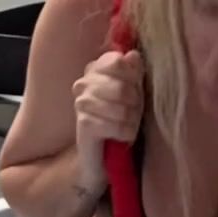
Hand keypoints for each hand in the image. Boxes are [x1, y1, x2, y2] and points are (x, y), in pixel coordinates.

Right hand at [74, 49, 144, 188]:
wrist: (101, 159)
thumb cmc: (119, 122)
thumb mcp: (132, 93)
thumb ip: (134, 72)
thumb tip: (134, 56)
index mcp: (95, 68)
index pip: (119, 61)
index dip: (134, 78)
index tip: (135, 91)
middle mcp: (84, 82)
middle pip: (122, 87)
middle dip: (136, 104)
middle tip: (133, 114)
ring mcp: (81, 102)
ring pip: (122, 108)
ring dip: (132, 122)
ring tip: (129, 126)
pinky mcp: (84, 124)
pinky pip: (117, 126)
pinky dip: (126, 134)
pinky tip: (123, 137)